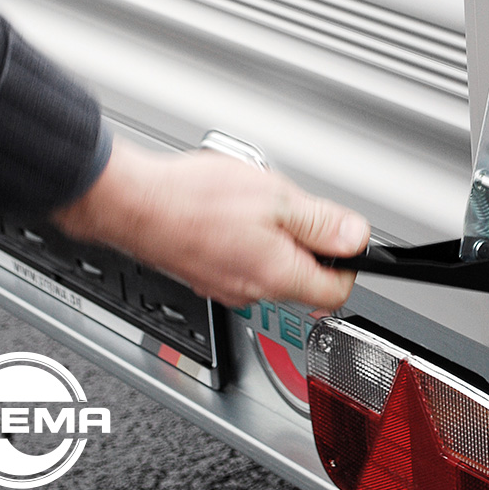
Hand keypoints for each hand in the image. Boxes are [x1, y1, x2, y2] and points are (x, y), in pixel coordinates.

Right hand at [53, 138, 370, 307]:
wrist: (132, 204)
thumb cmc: (194, 199)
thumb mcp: (276, 198)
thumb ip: (321, 223)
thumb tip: (356, 238)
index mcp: (277, 276)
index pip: (336, 292)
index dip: (348, 262)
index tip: (343, 238)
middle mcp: (252, 291)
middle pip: (304, 278)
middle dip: (306, 241)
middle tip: (288, 206)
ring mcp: (226, 286)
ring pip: (272, 266)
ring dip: (273, 235)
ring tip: (251, 203)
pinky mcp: (207, 275)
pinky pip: (243, 260)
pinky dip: (245, 238)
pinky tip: (228, 212)